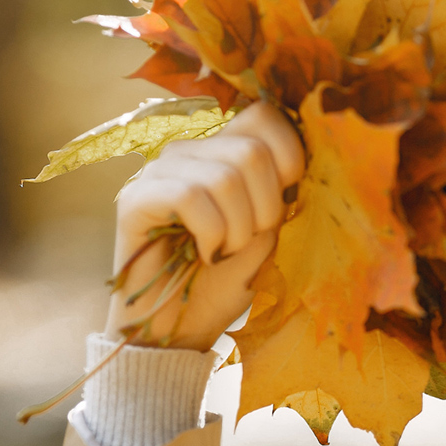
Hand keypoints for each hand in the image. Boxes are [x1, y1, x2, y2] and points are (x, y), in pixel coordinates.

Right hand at [103, 102, 304, 351]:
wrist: (181, 329)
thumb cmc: (227, 280)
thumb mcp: (270, 229)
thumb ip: (282, 188)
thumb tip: (311, 156)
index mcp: (224, 151)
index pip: (265, 115)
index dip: (289, 156)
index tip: (285, 199)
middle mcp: (189, 152)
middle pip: (250, 150)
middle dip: (265, 207)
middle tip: (248, 239)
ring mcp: (158, 171)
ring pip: (223, 176)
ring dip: (237, 228)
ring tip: (223, 251)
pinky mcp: (134, 199)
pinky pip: (189, 196)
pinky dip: (210, 234)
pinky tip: (203, 253)